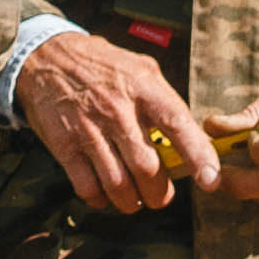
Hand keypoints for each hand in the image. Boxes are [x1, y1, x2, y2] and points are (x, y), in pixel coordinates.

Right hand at [13, 30, 213, 215]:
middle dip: (159, 193)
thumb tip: (195, 137)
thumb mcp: (141, 69)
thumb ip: (166, 102)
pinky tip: (106, 195)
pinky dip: (100, 199)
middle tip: (161, 197)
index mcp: (143, 87)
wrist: (47, 57)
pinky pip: (87, 186)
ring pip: (119, 184)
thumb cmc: (103, 66)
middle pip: (147, 167)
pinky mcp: (64, 145)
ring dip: (131, 201)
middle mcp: (117, 109)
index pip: (178, 125)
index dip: (198, 156)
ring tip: (135, 200)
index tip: (211, 180)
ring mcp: (88, 129)